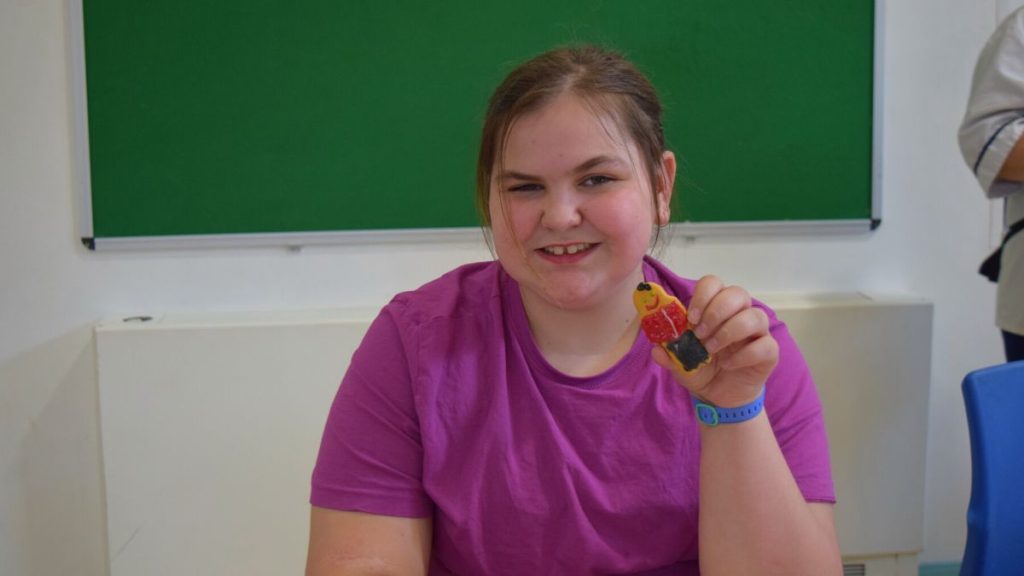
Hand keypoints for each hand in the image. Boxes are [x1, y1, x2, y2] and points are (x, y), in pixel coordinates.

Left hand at [651, 275, 777, 407]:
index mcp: (716, 308)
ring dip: (729, 331)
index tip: (691, 317)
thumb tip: (656, 350)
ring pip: (756, 316)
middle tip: (700, 334)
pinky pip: (765, 345)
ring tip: (711, 349)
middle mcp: (740, 314)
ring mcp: (757, 332)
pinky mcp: (769, 352)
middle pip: (737, 293)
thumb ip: (669, 355)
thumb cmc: (702, 369)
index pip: (714, 284)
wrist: (720, 396)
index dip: (703, 296)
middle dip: (716, 312)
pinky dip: (744, 355)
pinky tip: (728, 365)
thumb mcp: (680, 364)